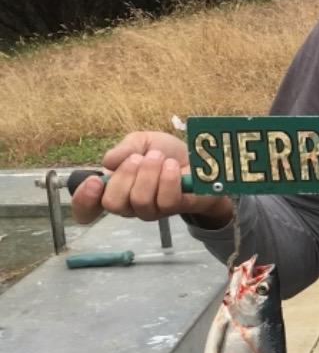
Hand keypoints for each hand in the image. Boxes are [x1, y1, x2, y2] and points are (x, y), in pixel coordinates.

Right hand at [70, 131, 232, 229]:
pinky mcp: (175, 209)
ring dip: (149, 173)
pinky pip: (166, 200)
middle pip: (113, 204)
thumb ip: (123, 149)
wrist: (201, 157)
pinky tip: (173, 167)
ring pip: (139, 201)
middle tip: (140, 158)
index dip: (84, 200)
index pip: (86, 210)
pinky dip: (167, 178)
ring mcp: (153, 211)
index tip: (94, 181)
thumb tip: (108, 162)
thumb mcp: (140, 142)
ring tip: (159, 158)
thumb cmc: (165, 153)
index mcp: (114, 189)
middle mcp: (129, 205)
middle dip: (125, 175)